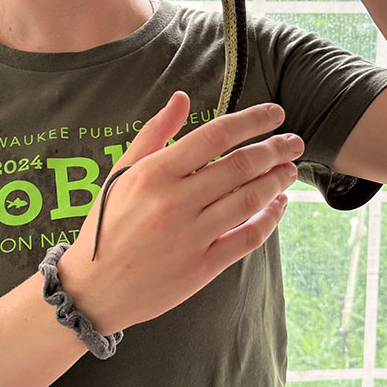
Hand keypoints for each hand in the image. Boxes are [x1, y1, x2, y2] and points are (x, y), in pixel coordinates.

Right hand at [56, 91, 302, 334]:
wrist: (93, 289)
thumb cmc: (107, 224)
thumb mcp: (123, 172)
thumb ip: (155, 133)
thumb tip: (181, 97)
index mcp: (155, 174)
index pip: (215, 136)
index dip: (251, 121)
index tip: (275, 114)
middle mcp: (175, 202)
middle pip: (240, 166)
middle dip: (275, 149)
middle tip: (294, 141)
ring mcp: (191, 236)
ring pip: (249, 200)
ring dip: (277, 181)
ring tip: (290, 169)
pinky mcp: (203, 267)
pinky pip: (247, 237)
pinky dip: (269, 219)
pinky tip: (278, 204)